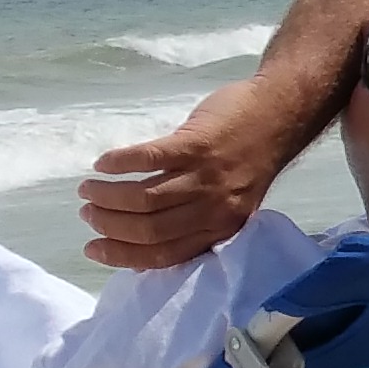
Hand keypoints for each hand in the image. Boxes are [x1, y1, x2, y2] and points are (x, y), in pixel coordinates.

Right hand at [83, 82, 290, 270]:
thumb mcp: (229, 202)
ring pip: (145, 197)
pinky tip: (103, 164)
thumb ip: (193, 221)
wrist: (280, 112)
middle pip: (149, 228)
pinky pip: (149, 159)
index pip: (164, 254)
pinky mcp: (197, 143)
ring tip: (88, 189)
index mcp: (221, 229)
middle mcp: (214, 208)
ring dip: (109, 195)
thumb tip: (140, 237)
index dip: (123, 254)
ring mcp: (206, 176)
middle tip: (88, 213)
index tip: (93, 248)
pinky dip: (120, 163)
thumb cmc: (250, 159)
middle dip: (110, 225)